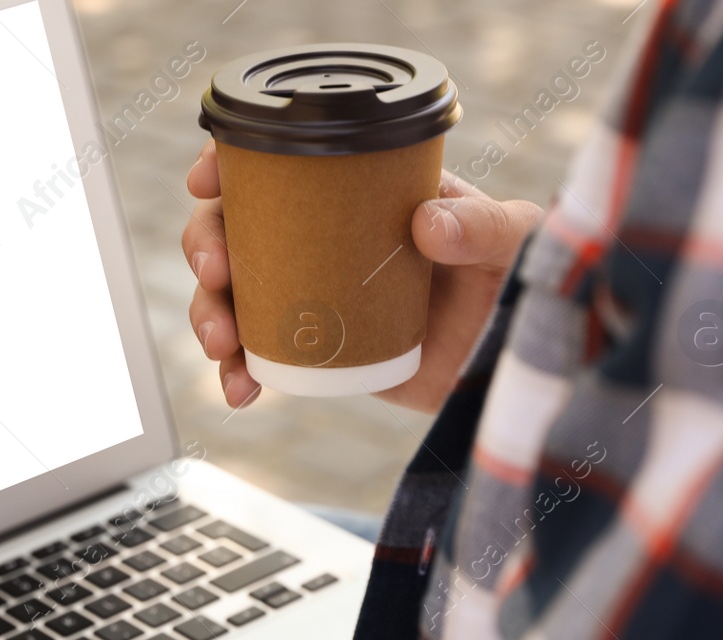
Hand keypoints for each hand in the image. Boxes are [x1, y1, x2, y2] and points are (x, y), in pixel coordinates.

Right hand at [182, 140, 544, 413]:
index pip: (281, 166)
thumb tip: (426, 225)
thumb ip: (482, 229)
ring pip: (234, 294)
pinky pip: (257, 356)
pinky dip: (237, 373)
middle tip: (216, 271)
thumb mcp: (512, 243)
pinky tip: (240, 390)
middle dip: (206, 245)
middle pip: (237, 228)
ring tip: (222, 344)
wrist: (511, 362)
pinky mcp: (315, 350)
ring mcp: (313, 295)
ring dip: (210, 313)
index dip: (229, 165)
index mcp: (359, 193)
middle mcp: (324, 239)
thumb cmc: (517, 283)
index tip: (205, 180)